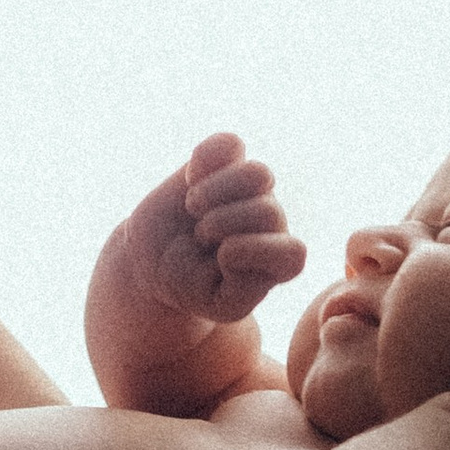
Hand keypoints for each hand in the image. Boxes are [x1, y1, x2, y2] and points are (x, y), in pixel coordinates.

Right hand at [120, 133, 308, 328]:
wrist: (155, 258)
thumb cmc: (192, 285)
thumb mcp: (219, 305)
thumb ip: (244, 291)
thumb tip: (241, 244)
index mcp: (279, 262)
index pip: (293, 254)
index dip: (256, 252)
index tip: (220, 260)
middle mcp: (272, 222)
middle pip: (270, 211)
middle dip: (224, 224)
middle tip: (200, 237)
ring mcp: (250, 189)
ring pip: (259, 174)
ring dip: (217, 191)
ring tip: (195, 207)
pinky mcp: (223, 163)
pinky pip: (229, 144)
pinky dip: (205, 158)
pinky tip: (190, 178)